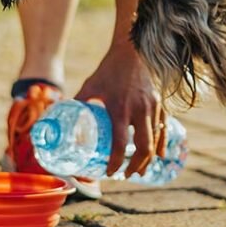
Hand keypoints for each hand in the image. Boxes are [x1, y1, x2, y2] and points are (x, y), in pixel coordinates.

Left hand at [76, 41, 164, 177]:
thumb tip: (61, 116)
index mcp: (120, 108)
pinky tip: (160, 155)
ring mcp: (153, 108)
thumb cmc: (109, 69)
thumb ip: (78, 101)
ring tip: (140, 170)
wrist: (133, 51)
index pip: (120, 144)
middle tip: (127, 175)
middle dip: (136, 166)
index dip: (116, 162)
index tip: (110, 172)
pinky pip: (164, 129)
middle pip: (144, 148)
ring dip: (149, 159)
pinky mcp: (161, 104)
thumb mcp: (90, 85)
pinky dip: (162, 144)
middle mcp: (139, 110)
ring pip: (156, 141)